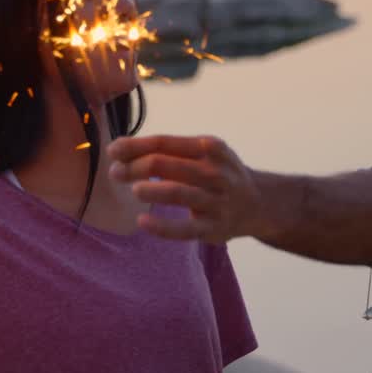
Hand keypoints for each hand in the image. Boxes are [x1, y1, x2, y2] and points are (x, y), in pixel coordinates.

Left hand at [108, 134, 265, 243]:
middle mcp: (214, 171)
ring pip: (176, 193)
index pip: (164, 142)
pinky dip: (161, 226)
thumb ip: (168, 151)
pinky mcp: (214, 228)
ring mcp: (215, 200)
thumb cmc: (217, 172)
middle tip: (116, 173)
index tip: (113, 151)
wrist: (258, 202)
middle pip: (165, 164)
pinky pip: (184, 230)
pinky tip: (142, 221)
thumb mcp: (202, 152)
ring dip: (149, 190)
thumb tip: (120, 150)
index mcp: (208, 147)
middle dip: (135, 167)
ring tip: (133, 190)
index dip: (134, 146)